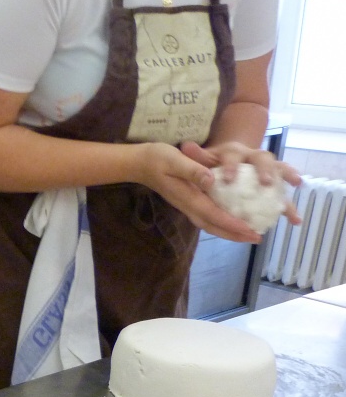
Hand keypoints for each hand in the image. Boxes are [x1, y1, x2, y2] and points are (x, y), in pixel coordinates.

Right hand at [134, 142, 259, 241]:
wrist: (140, 163)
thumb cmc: (157, 158)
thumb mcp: (174, 159)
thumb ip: (192, 170)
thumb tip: (211, 181)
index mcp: (188, 197)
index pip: (213, 215)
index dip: (233, 224)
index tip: (250, 230)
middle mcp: (188, 206)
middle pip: (213, 226)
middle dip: (235, 234)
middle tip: (256, 238)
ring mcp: (187, 205)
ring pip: (210, 224)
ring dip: (229, 232)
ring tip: (248, 234)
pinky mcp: (188, 202)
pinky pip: (208, 218)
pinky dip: (222, 223)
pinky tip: (233, 220)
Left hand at [181, 140, 303, 226]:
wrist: (229, 157)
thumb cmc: (212, 161)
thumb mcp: (202, 158)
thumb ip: (197, 156)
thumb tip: (186, 146)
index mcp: (234, 152)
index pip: (233, 156)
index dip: (232, 166)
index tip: (228, 179)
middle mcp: (253, 158)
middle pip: (263, 159)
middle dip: (266, 170)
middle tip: (266, 183)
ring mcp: (266, 170)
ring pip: (279, 174)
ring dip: (286, 185)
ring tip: (292, 200)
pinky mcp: (272, 184)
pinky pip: (281, 195)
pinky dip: (289, 207)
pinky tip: (295, 221)